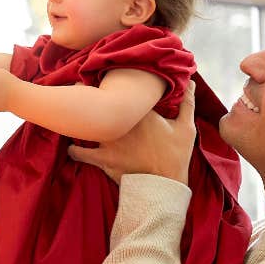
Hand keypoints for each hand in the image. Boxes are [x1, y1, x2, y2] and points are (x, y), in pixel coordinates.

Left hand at [68, 80, 196, 184]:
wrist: (165, 185)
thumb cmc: (176, 156)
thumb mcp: (186, 127)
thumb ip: (187, 103)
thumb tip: (192, 82)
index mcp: (139, 113)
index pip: (120, 90)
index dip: (108, 83)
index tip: (101, 78)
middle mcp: (121, 123)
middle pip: (97, 102)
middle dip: (86, 93)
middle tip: (80, 89)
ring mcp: (110, 141)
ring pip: (85, 124)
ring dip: (78, 120)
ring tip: (72, 114)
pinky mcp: (103, 158)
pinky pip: (80, 152)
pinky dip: (74, 149)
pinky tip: (73, 146)